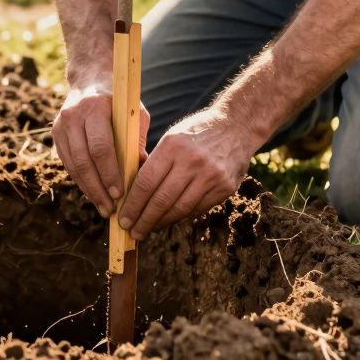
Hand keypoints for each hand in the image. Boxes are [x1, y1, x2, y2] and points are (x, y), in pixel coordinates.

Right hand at [51, 82, 150, 216]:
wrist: (90, 79)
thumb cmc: (119, 100)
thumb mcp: (135, 113)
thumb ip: (138, 139)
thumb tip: (143, 171)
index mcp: (95, 108)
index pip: (100, 147)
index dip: (109, 173)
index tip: (120, 193)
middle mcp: (73, 116)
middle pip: (84, 161)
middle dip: (98, 188)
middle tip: (111, 209)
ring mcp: (61, 125)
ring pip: (73, 165)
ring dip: (89, 189)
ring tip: (103, 208)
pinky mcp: (55, 134)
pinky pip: (68, 163)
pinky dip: (81, 181)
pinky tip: (93, 194)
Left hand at [117, 106, 258, 240]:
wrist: (236, 127)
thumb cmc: (196, 133)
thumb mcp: (172, 138)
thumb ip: (155, 163)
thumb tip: (133, 195)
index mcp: (173, 146)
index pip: (146, 182)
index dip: (133, 205)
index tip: (123, 219)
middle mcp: (192, 161)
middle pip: (162, 200)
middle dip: (144, 220)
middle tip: (133, 233)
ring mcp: (211, 176)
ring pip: (180, 209)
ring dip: (162, 223)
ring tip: (149, 229)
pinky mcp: (225, 187)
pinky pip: (197, 209)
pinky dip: (181, 217)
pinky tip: (170, 220)